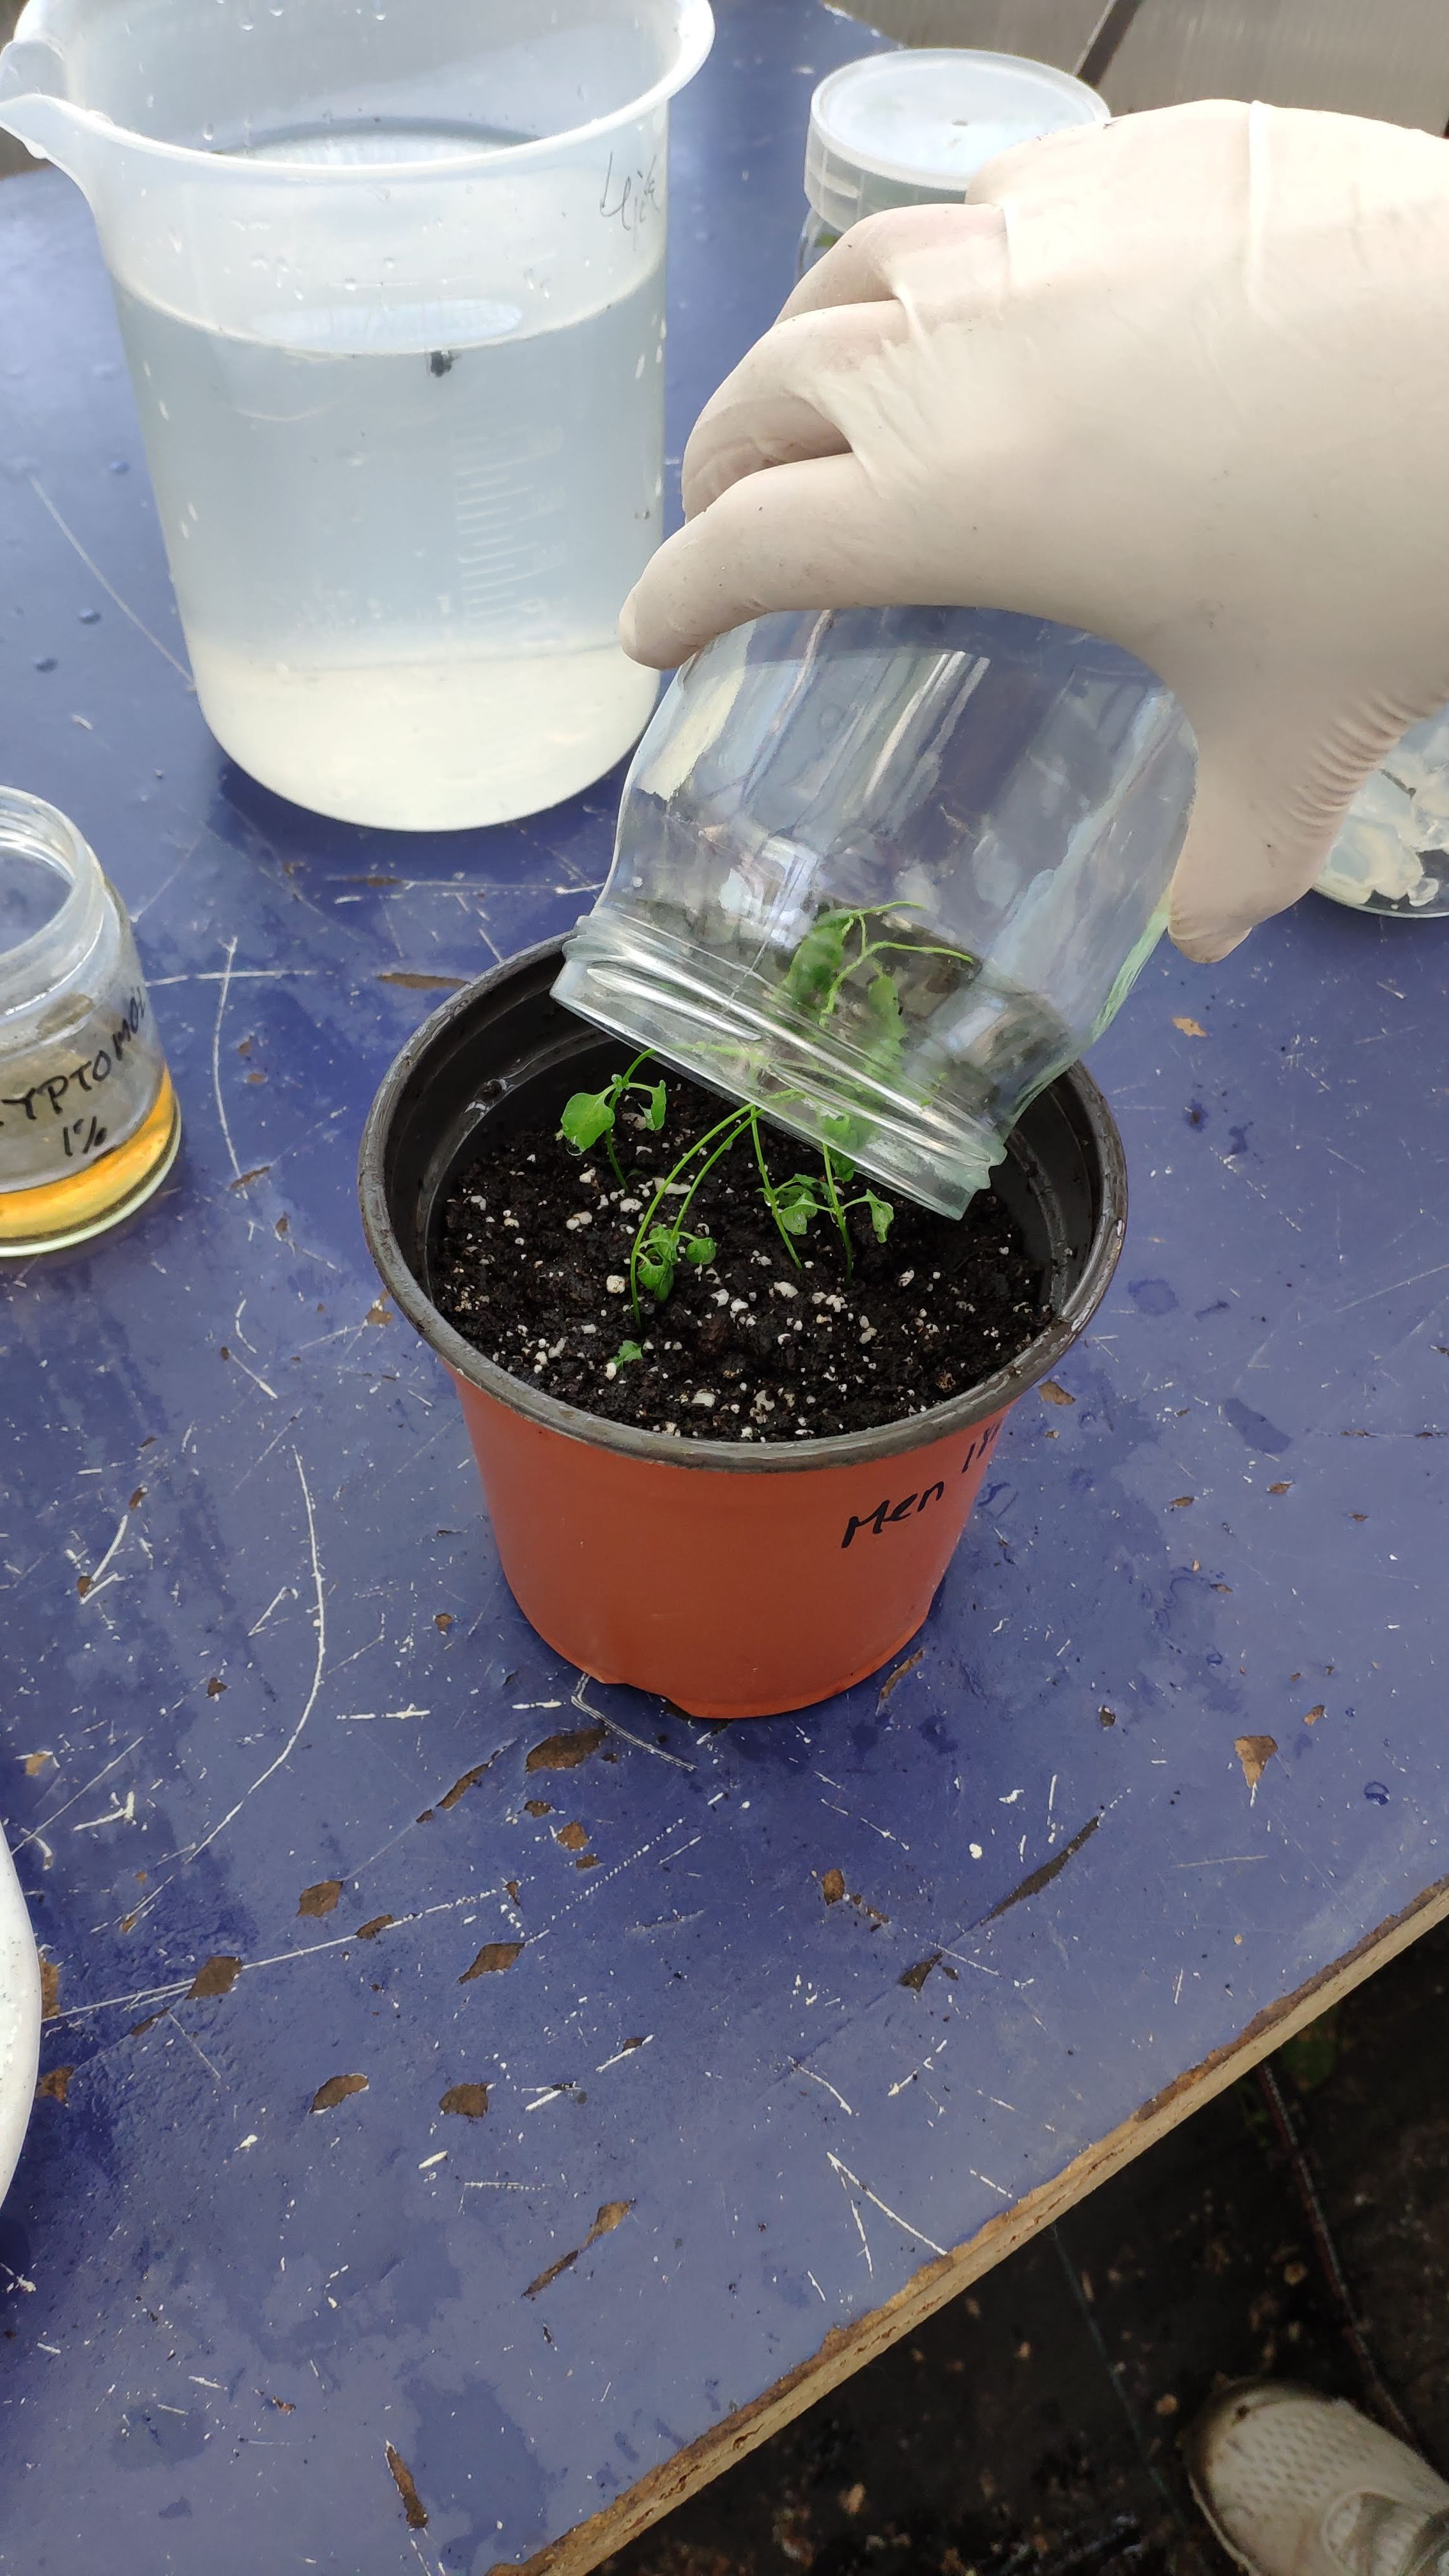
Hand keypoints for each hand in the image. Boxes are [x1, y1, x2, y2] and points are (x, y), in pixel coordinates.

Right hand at [621, 103, 1448, 959]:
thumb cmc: (1391, 551)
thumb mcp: (1296, 739)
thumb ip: (1231, 853)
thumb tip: (1206, 932)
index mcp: (956, 496)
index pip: (750, 538)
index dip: (677, 590)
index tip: (650, 630)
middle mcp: (961, 342)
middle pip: (771, 387)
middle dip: (726, 462)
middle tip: (732, 517)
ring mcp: (1045, 224)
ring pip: (862, 264)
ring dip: (818, 343)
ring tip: (835, 392)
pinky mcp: (1141, 152)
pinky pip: (993, 199)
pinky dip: (957, 260)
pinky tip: (1007, 298)